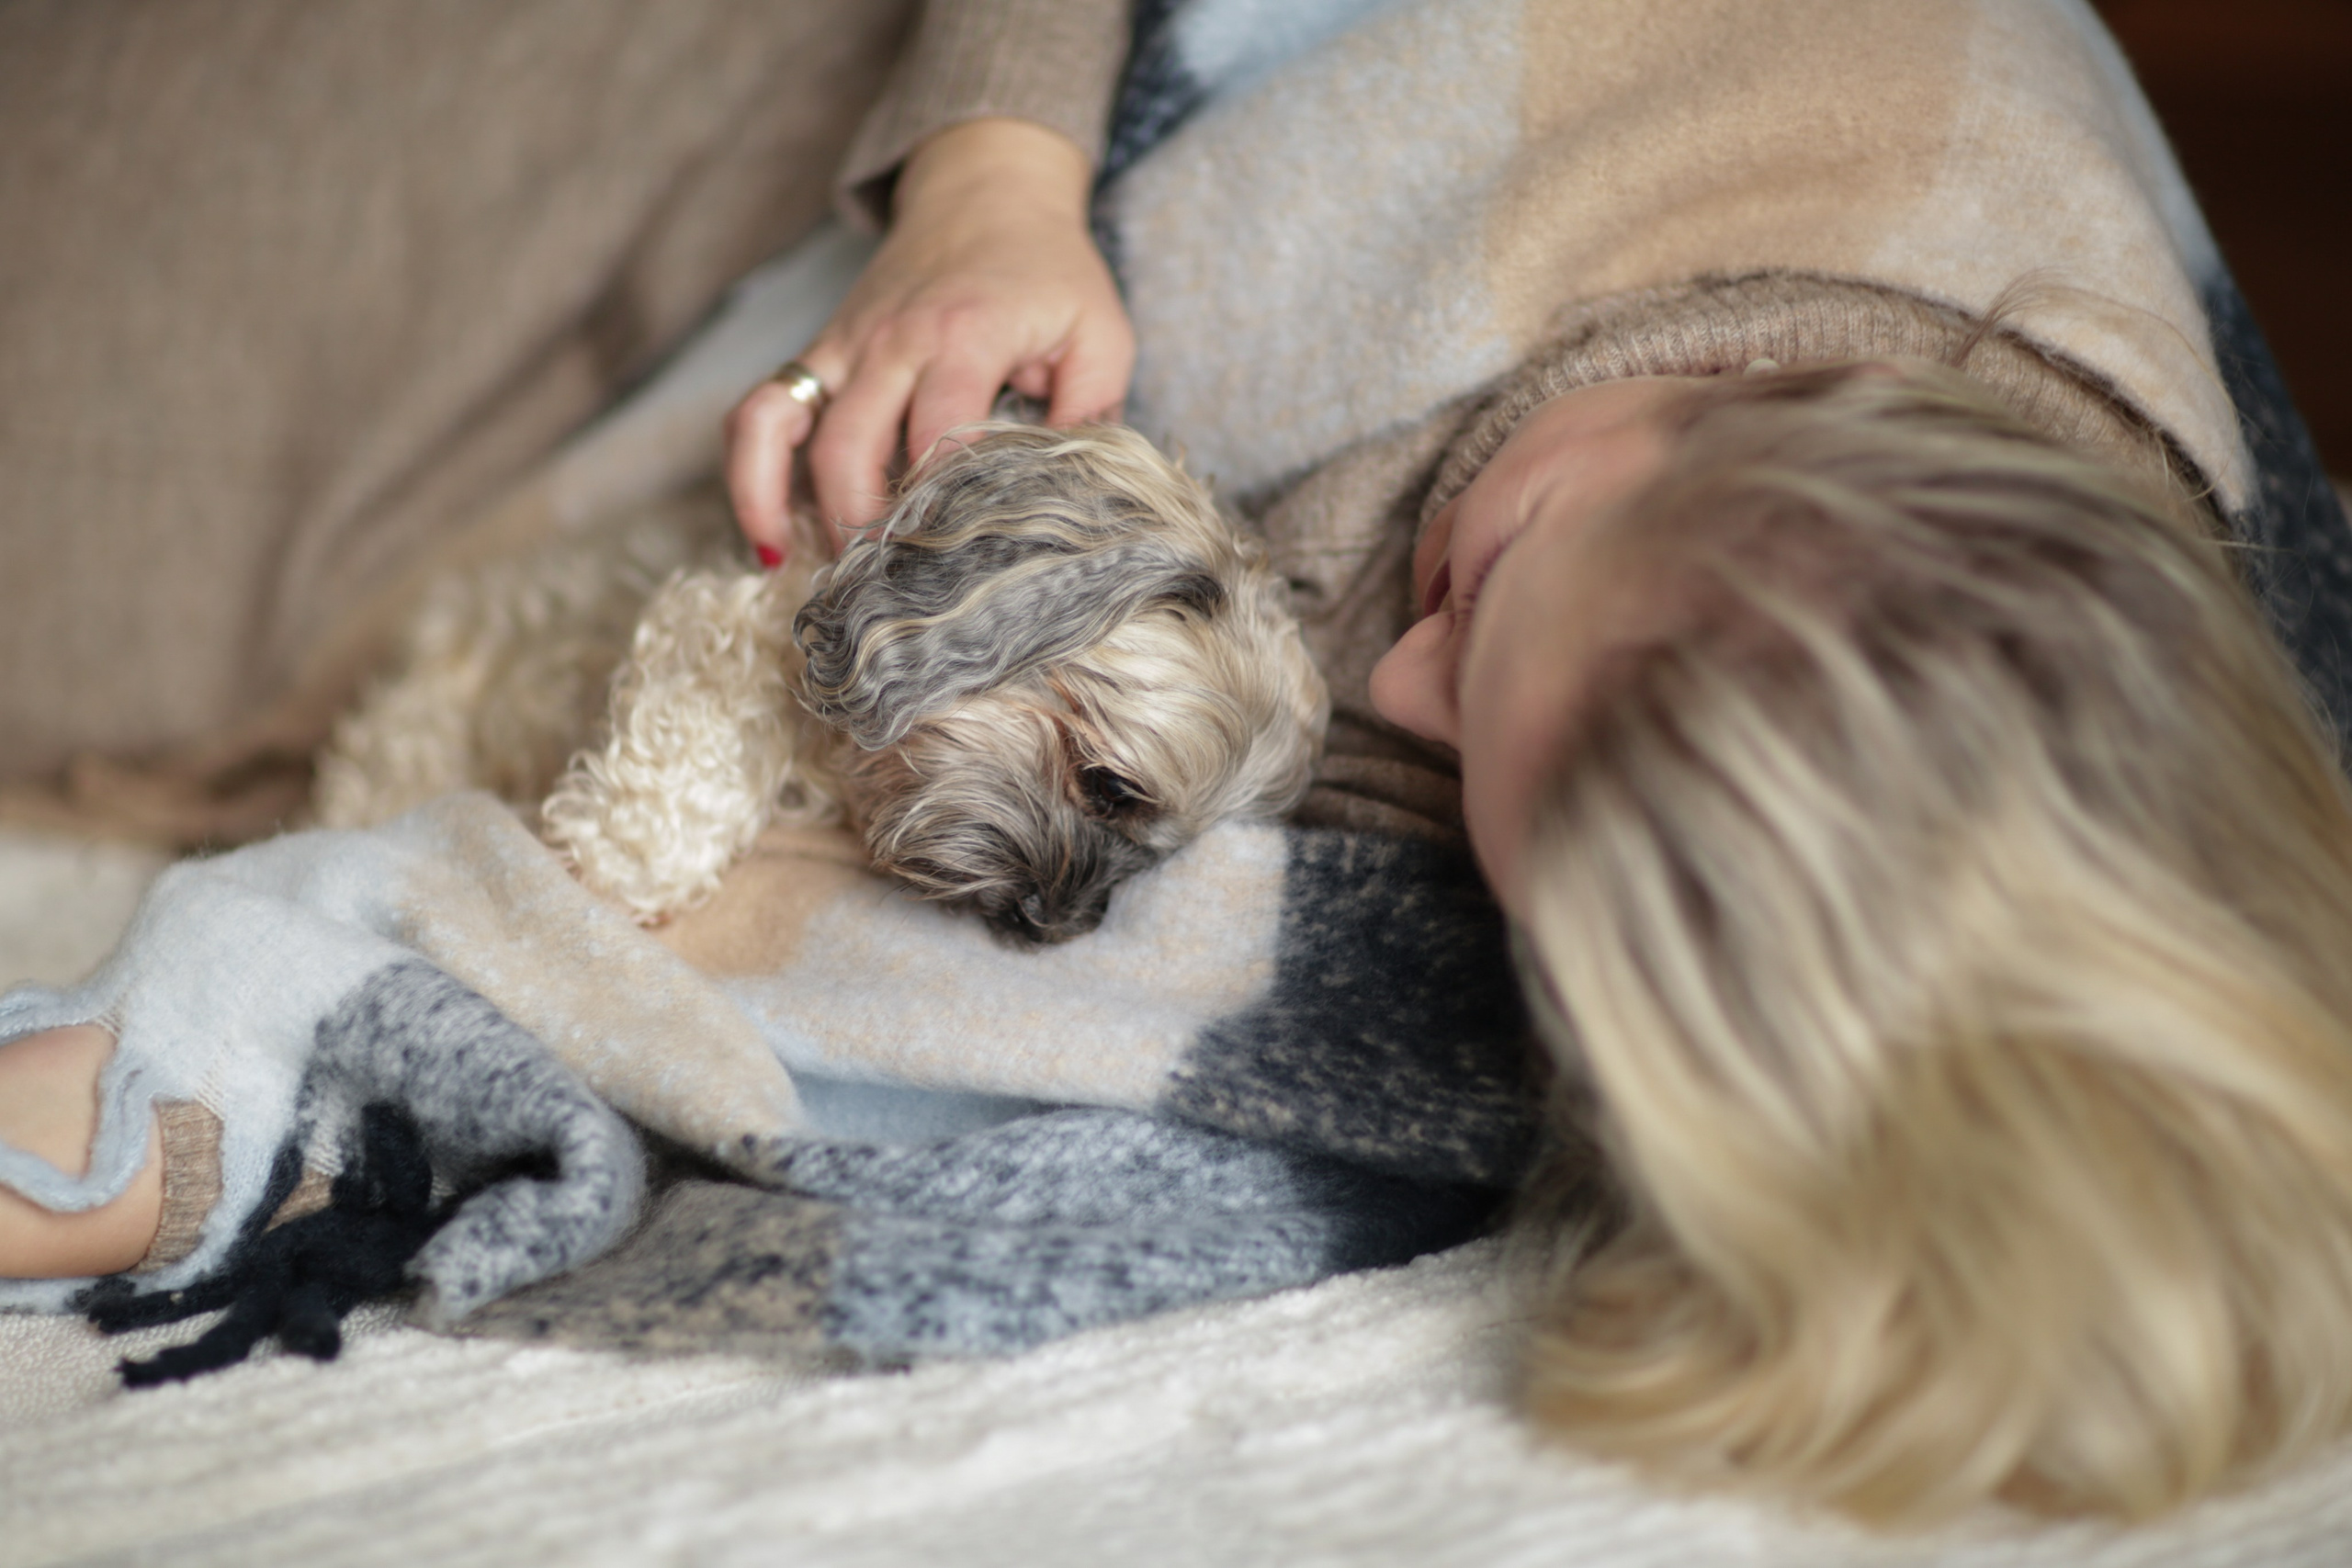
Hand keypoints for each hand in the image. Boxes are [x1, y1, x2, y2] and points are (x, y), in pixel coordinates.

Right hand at [727, 118, 1135, 563]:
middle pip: (848, 447)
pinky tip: (768, 534)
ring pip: (778, 425)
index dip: (941, 504)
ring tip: (806, 569)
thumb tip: (1077, 501)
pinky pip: (759, 410)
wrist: (988, 190)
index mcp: (965, 335)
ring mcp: (843, 344)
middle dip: (859, 527)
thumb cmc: (1050, 272)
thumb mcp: (1100, 334)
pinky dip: (749, 471)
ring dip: (783, 504)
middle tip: (886, 589)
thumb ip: (1092, 416)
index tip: (957, 558)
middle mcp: (890, 340)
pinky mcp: (819, 352)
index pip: (939, 435)